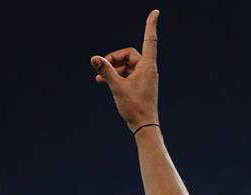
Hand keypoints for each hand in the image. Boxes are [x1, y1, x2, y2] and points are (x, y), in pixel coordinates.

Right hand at [90, 9, 159, 131]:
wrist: (144, 127)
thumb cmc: (135, 108)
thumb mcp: (117, 87)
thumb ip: (106, 71)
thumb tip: (94, 58)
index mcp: (147, 66)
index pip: (150, 40)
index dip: (151, 25)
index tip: (155, 12)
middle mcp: (148, 70)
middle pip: (128, 54)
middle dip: (114, 59)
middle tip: (100, 67)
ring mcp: (145, 77)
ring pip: (126, 65)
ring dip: (113, 69)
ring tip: (100, 79)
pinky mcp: (141, 85)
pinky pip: (127, 74)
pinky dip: (117, 76)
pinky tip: (104, 82)